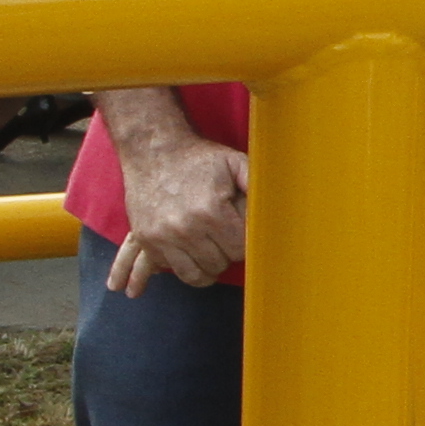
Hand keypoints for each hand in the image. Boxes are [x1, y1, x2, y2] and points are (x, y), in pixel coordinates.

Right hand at [103, 128, 253, 294]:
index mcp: (211, 211)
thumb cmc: (198, 159)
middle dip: (226, 251)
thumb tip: (276, 211)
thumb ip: (256, 186)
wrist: (153, 150)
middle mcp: (185, 228)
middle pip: (219, 263)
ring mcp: (163, 238)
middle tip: (224, 234)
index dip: (244, 241)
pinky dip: (185, 265)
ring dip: (208, 265)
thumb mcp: (234, 163)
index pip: (239, 249)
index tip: (240, 229)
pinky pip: (174, 270)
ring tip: (211, 249)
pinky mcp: (148, 242)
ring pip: (197, 275)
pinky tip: (192, 251)